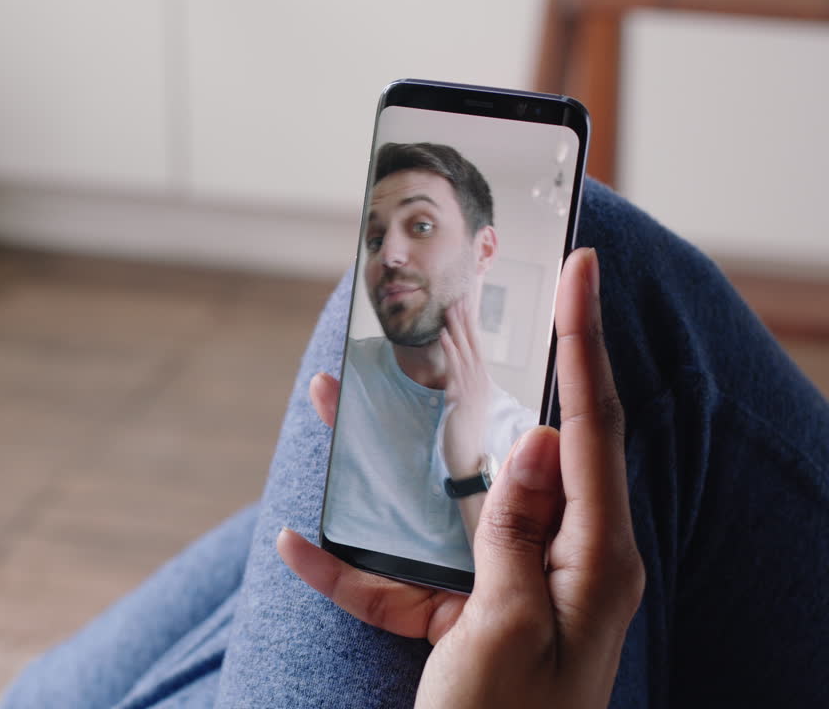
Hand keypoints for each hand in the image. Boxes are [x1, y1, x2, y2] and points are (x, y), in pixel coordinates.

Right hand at [280, 248, 644, 707]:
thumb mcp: (510, 631)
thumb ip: (518, 534)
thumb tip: (534, 440)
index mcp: (594, 559)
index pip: (591, 426)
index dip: (586, 339)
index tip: (581, 262)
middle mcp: (557, 563)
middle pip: (511, 450)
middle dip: (472, 382)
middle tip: (452, 311)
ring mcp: (503, 590)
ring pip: (441, 504)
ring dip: (381, 464)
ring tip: (332, 401)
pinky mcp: (456, 619)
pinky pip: (399, 577)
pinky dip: (350, 566)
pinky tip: (299, 549)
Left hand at [439, 294, 491, 480]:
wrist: (469, 463)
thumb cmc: (463, 435)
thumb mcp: (462, 406)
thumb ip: (459, 387)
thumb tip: (452, 375)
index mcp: (481, 382)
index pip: (476, 346)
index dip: (469, 324)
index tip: (463, 302)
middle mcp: (481, 382)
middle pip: (473, 343)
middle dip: (465, 318)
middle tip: (458, 294)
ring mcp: (473, 390)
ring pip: (465, 351)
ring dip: (456, 327)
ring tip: (449, 306)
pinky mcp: (462, 400)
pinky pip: (455, 370)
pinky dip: (450, 351)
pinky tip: (443, 335)